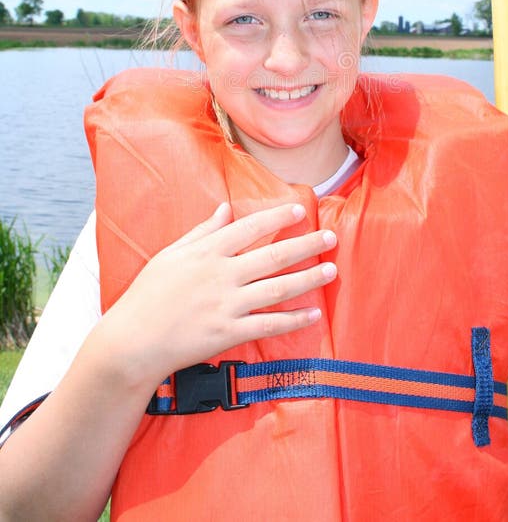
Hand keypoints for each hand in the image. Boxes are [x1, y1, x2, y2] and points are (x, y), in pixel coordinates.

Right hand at [102, 202, 336, 385]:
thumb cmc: (148, 295)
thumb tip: (226, 208)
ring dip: (308, 279)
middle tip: (331, 238)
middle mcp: (221, 275)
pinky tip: (313, 314)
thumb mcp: (170, 254)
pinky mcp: (228, 333)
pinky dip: (293, 320)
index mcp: (207, 252)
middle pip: (273, 256)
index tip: (301, 209)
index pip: (250, 227)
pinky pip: (268, 325)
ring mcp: (226, 305)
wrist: (131, 341)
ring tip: (332, 270)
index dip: (278, 217)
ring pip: (277, 288)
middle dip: (306, 245)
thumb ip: (202, 231)